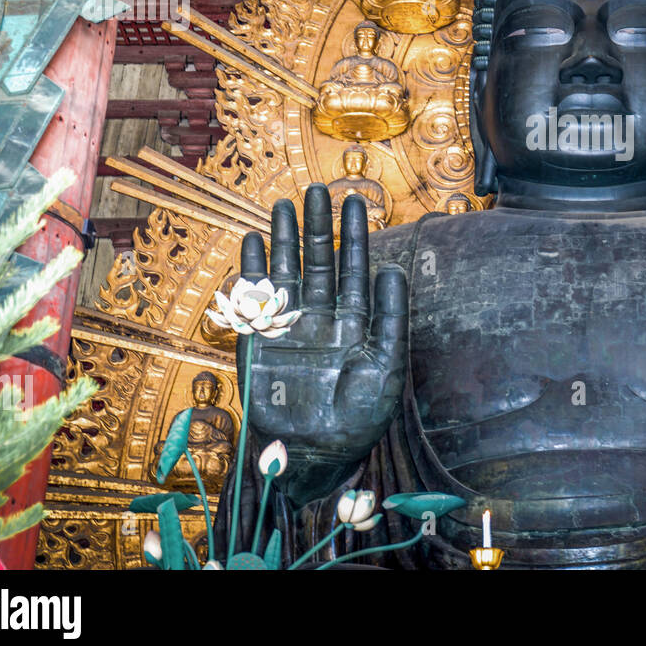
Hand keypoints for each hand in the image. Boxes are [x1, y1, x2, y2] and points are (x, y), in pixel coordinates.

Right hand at [237, 184, 407, 505]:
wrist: (315, 456)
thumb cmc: (358, 419)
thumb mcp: (386, 366)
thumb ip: (390, 318)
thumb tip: (392, 269)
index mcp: (354, 322)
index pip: (355, 268)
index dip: (355, 235)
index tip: (357, 200)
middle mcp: (322, 318)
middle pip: (319, 261)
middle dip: (318, 226)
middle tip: (319, 189)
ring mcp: (289, 327)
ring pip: (287, 272)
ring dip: (285, 238)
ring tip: (284, 204)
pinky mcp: (259, 342)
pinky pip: (255, 300)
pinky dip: (252, 272)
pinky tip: (253, 241)